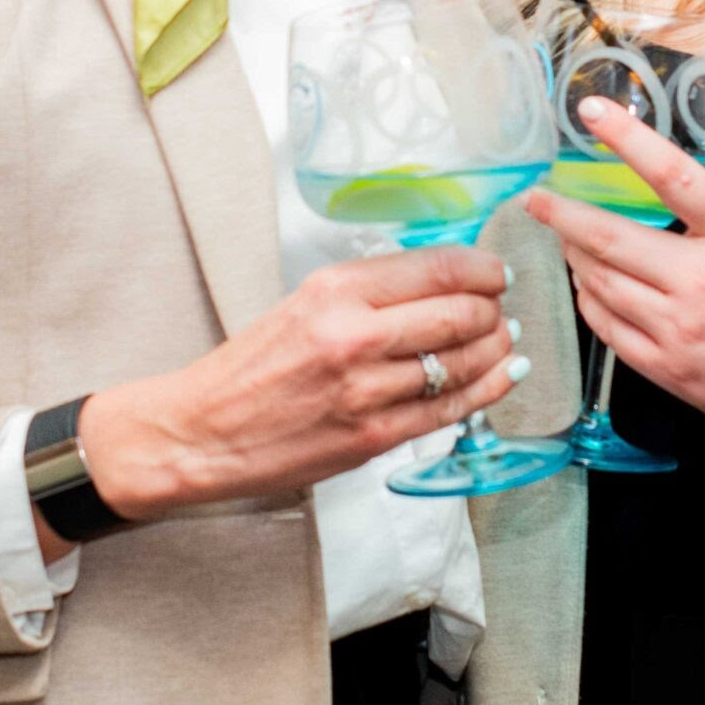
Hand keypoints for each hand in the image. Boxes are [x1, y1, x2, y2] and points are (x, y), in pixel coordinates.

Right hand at [75, 246, 525, 526]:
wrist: (202, 432)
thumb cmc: (251, 367)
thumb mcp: (303, 303)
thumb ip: (369, 292)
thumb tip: (443, 284)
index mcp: (334, 290)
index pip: (438, 268)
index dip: (483, 269)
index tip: (496, 272)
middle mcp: (353, 335)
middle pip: (462, 313)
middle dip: (494, 310)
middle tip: (500, 310)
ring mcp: (366, 390)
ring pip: (463, 362)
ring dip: (496, 349)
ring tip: (502, 341)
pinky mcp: (373, 436)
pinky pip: (450, 410)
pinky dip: (486, 391)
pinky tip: (498, 378)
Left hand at [525, 97, 704, 466]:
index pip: (673, 176)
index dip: (628, 138)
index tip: (592, 112)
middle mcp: (702, 284)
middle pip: (611, 238)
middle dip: (562, 213)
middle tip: (535, 197)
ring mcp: (680, 331)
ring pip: (601, 284)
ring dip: (574, 256)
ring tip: (565, 237)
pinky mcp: (668, 370)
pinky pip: (608, 329)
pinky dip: (590, 301)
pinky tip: (589, 284)